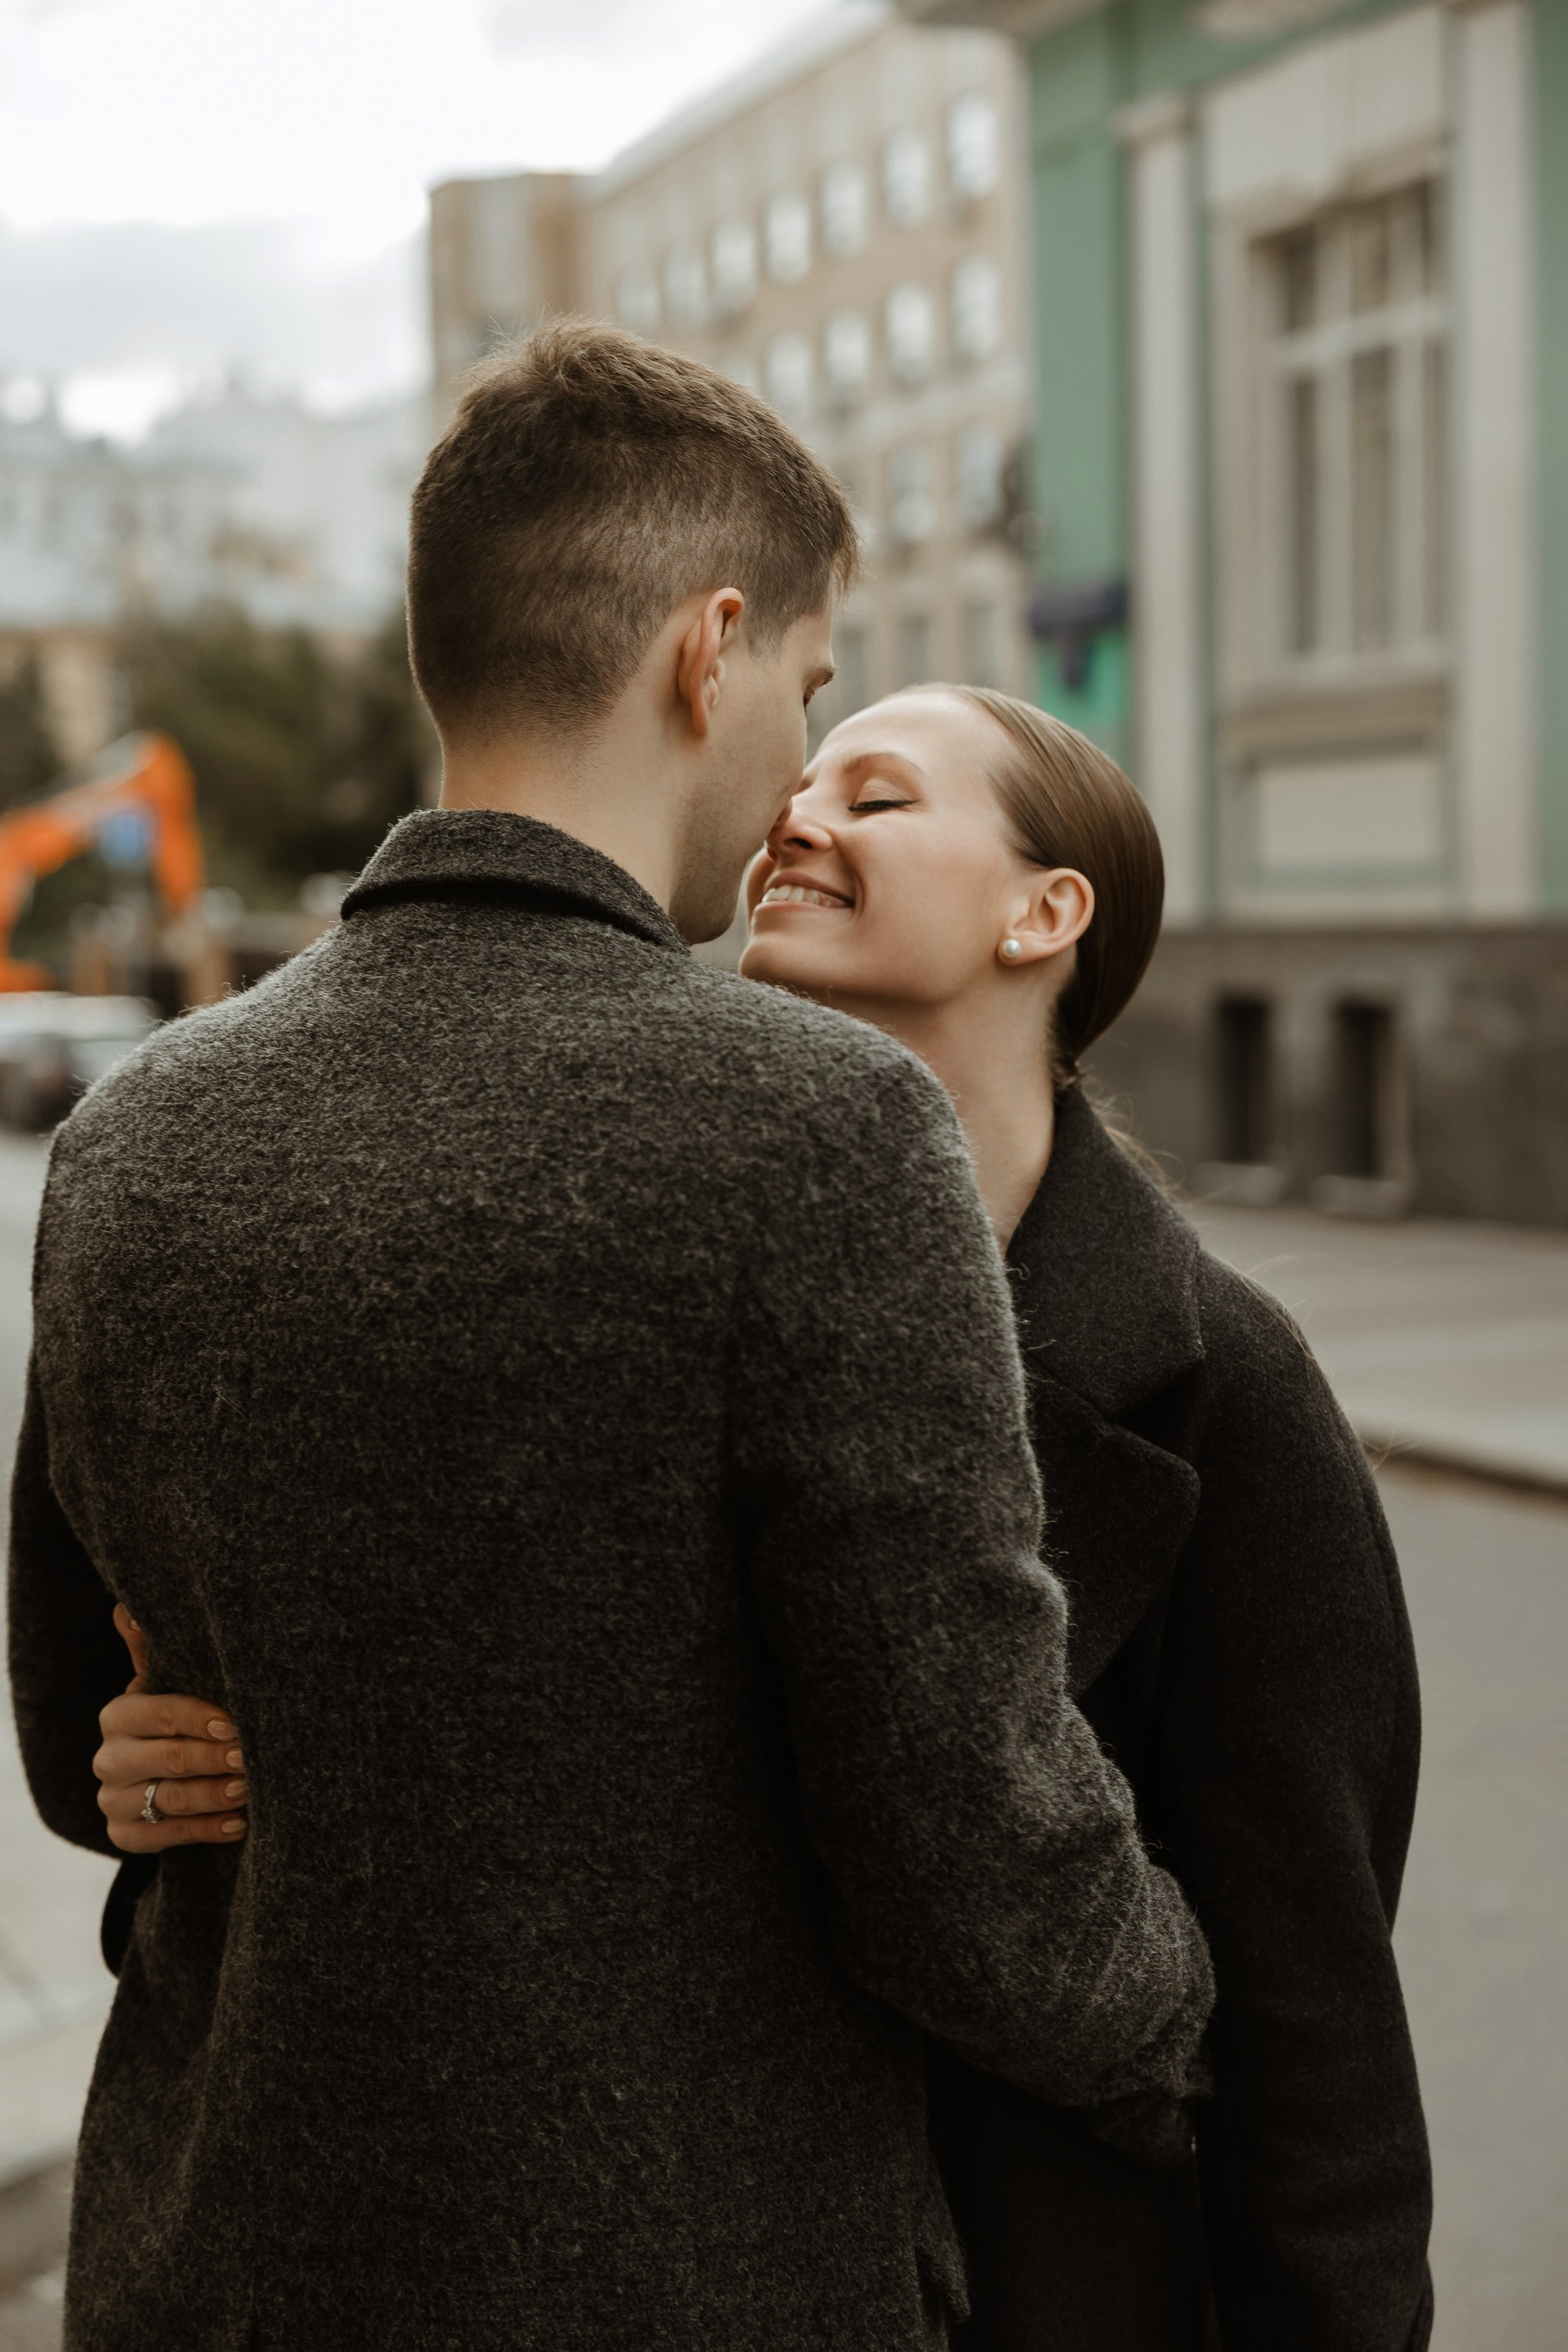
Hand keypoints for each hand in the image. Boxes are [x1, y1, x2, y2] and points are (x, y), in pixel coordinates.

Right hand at [94, 1606, 247, 1852]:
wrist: (162, 1775)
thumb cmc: (175, 1716)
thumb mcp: (166, 1681)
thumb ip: (151, 1649)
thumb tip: (126, 1606)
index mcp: (117, 1716)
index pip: (161, 1713)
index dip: (199, 1717)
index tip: (235, 1722)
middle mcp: (108, 1759)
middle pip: (168, 1760)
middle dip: (214, 1758)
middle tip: (251, 1757)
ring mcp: (113, 1801)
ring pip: (169, 1801)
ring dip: (215, 1795)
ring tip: (251, 1789)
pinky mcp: (124, 1836)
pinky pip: (166, 1838)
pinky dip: (207, 1830)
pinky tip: (241, 1823)